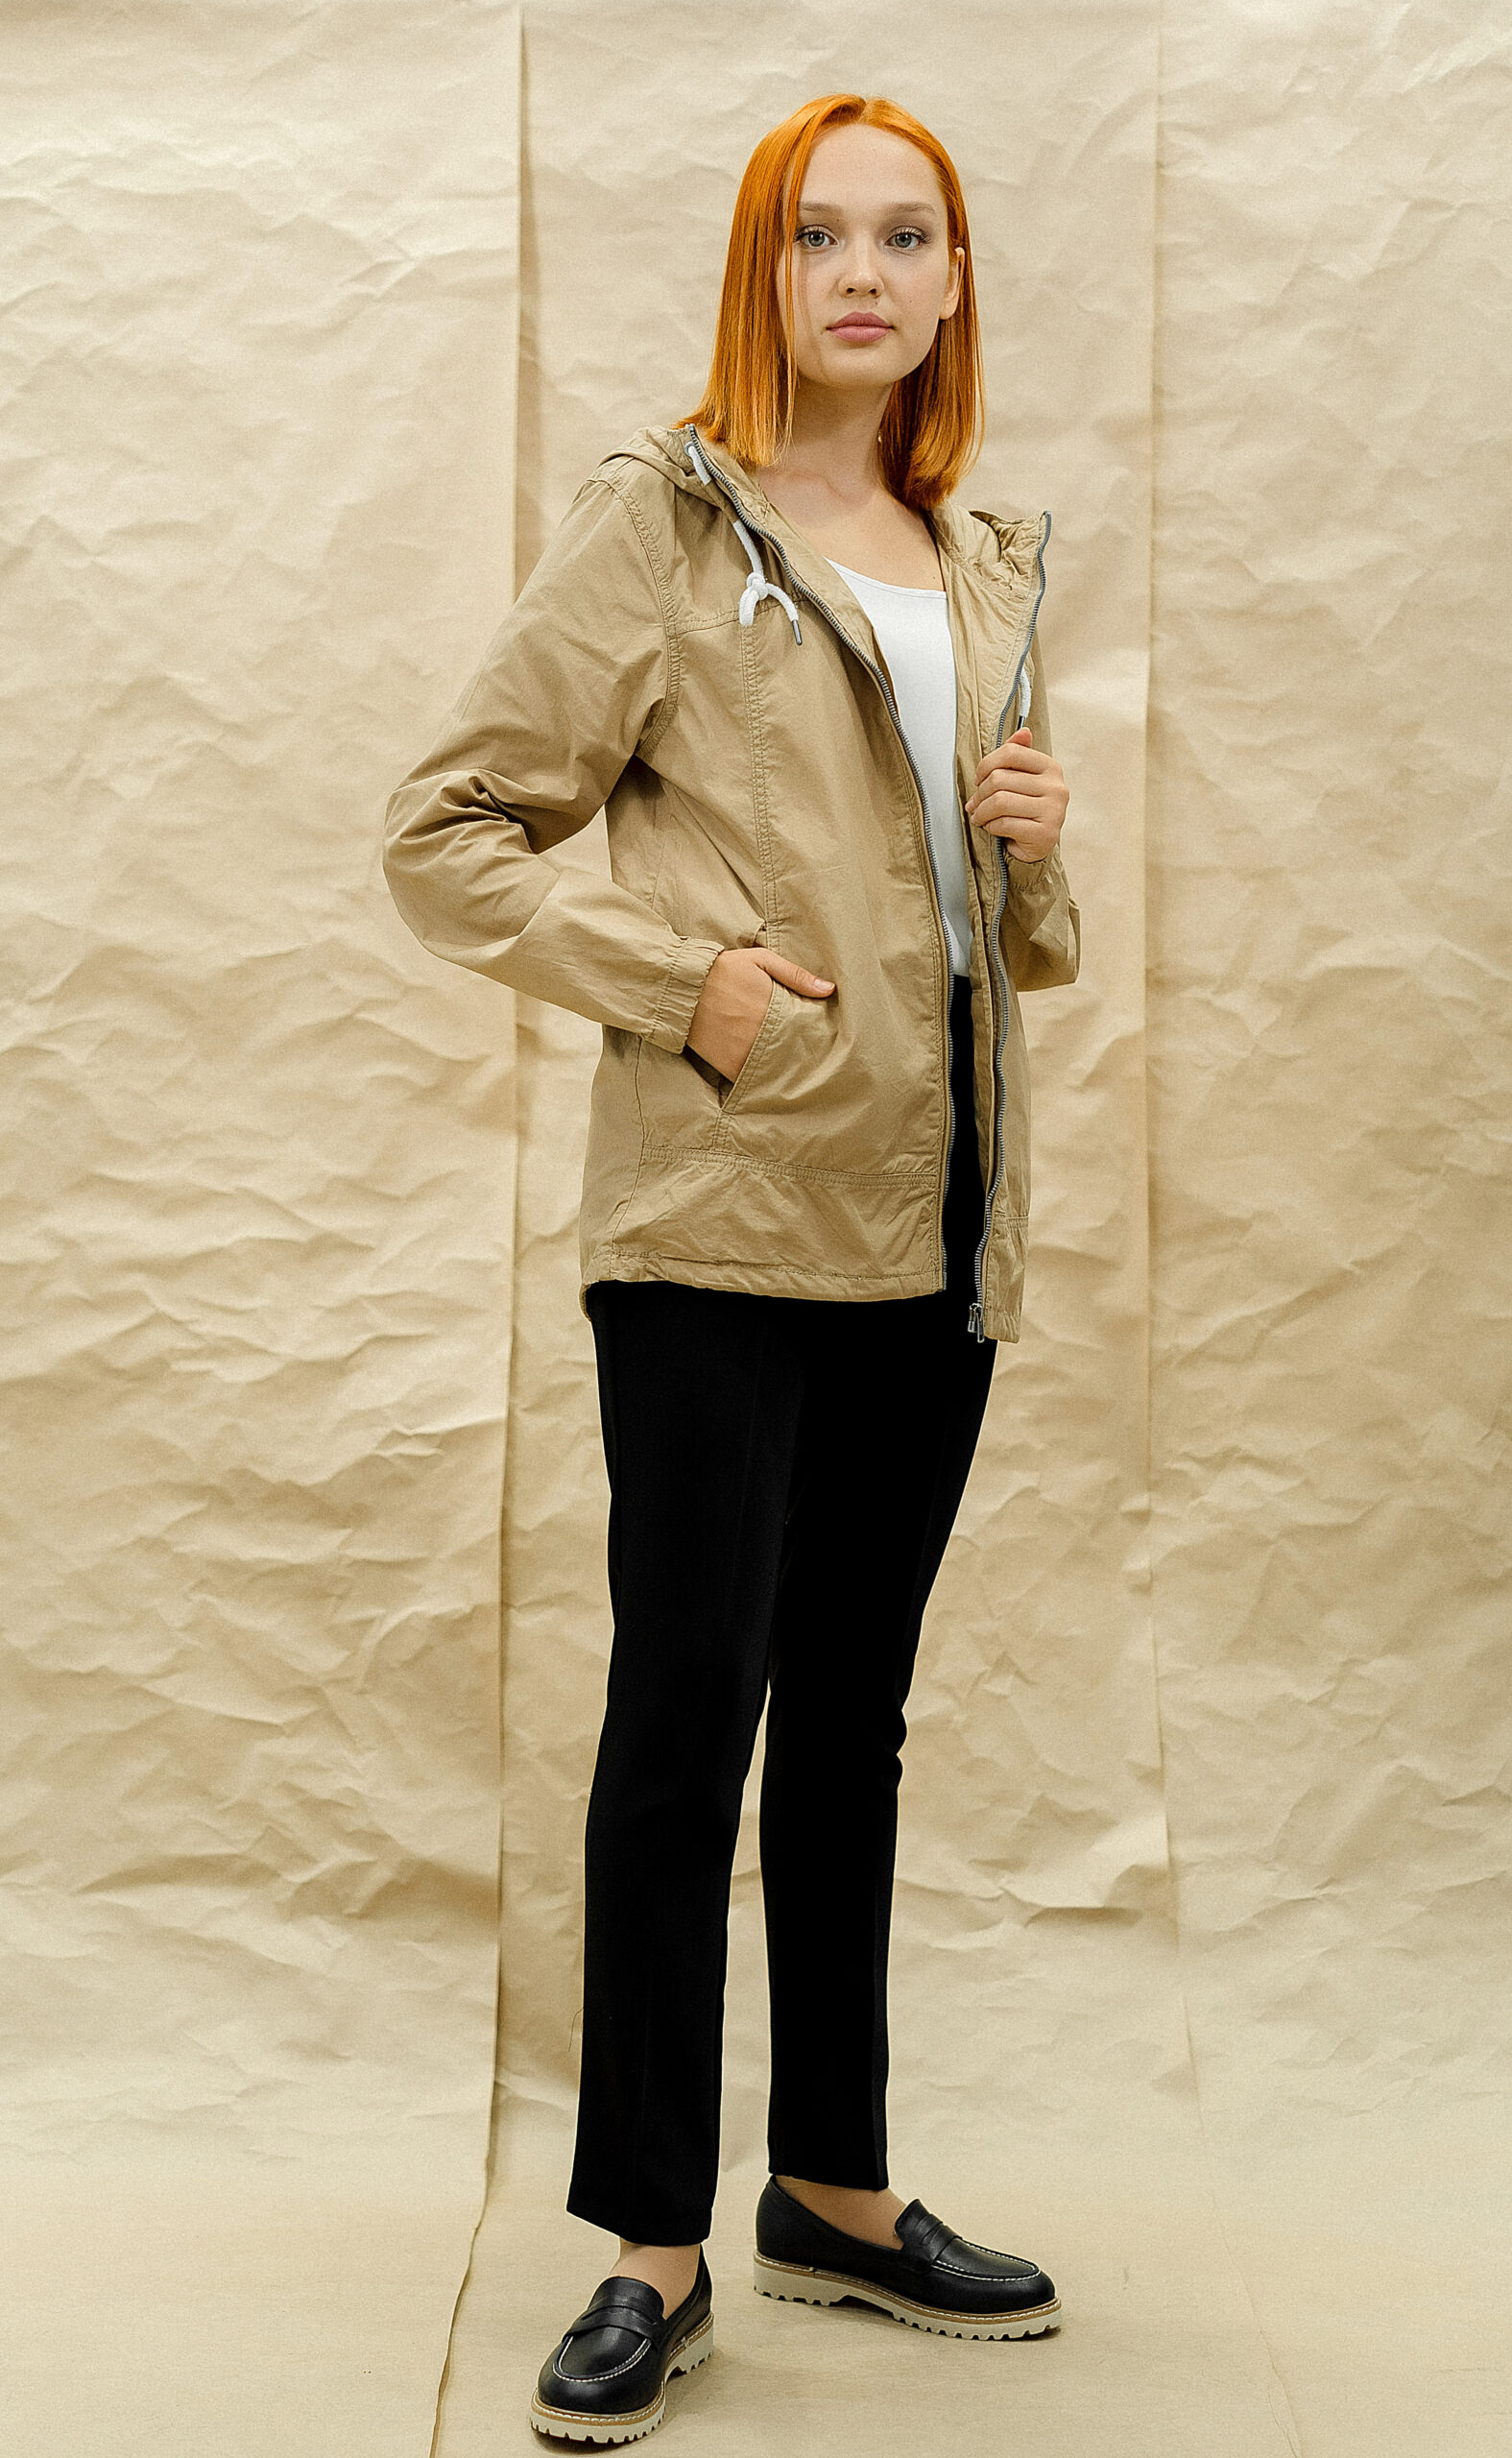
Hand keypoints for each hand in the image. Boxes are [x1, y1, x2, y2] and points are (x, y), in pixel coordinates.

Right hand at [686, 946, 834, 1081]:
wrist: (682, 987)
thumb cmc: (723, 969)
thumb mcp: (761, 961)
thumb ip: (796, 975)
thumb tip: (830, 989)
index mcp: (774, 1008)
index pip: (807, 1029)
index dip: (817, 1035)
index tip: (825, 1038)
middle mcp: (762, 1034)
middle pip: (795, 1052)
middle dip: (805, 1054)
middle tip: (816, 1058)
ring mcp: (745, 1052)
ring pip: (777, 1069)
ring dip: (787, 1069)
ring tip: (797, 1069)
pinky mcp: (729, 1066)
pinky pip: (753, 1079)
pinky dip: (763, 1081)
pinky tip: (772, 1079)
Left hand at [965, 727, 1068, 860]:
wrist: (1036, 846)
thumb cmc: (1024, 810)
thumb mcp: (1020, 780)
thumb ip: (1018, 755)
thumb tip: (1023, 731)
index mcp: (1050, 768)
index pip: (1010, 753)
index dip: (986, 765)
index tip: (979, 779)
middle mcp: (1056, 787)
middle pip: (1000, 779)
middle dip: (980, 794)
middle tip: (975, 805)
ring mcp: (1054, 811)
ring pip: (1000, 801)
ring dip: (982, 812)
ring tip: (980, 817)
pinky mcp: (1046, 833)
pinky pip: (1005, 823)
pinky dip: (991, 827)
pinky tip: (992, 828)